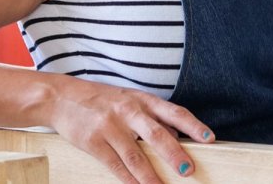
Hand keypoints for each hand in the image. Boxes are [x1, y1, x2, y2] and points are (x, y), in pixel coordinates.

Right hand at [50, 78, 214, 183]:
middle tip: (188, 170)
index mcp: (142, 100)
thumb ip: (153, 117)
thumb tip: (177, 138)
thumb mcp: (130, 100)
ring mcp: (110, 127)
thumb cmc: (102, 100)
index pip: (173, 112)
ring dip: (151, 176)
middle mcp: (129, 111)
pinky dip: (128, 179)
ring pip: (135, 156)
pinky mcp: (93, 142)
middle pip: (157, 134)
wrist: (62, 97)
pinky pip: (115, 165)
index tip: (210, 138)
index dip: (193, 125)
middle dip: (174, 154)